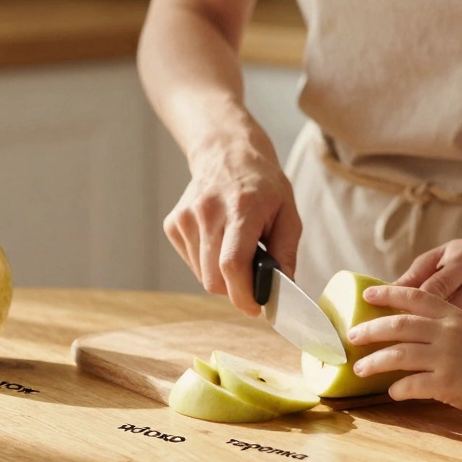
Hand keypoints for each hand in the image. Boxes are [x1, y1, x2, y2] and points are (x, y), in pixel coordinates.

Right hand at [164, 135, 300, 316]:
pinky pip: (192, 263)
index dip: (243, 295)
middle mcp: (208, 212)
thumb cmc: (263, 186)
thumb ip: (286, 253)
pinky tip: (219, 242)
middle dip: (235, 291)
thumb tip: (283, 291)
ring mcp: (186, 217)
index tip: (256, 308)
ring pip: (202, 275)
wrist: (227, 153)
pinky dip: (208, 264)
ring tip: (236, 250)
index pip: (233, 264)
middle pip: (213, 279)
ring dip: (222, 276)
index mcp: (242, 208)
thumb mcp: (288, 214)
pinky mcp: (173, 223)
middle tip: (252, 282)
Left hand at [347, 285, 461, 419]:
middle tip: (351, 335)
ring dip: (374, 362)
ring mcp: (449, 357)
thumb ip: (454, 326)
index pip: (417, 297)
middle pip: (399, 325)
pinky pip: (412, 385)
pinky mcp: (449, 383)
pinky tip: (391, 392)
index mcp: (458, 316)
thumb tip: (424, 329)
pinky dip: (398, 388)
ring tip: (359, 368)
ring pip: (399, 355)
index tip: (368, 295)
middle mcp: (450, 332)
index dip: (389, 293)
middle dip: (371, 329)